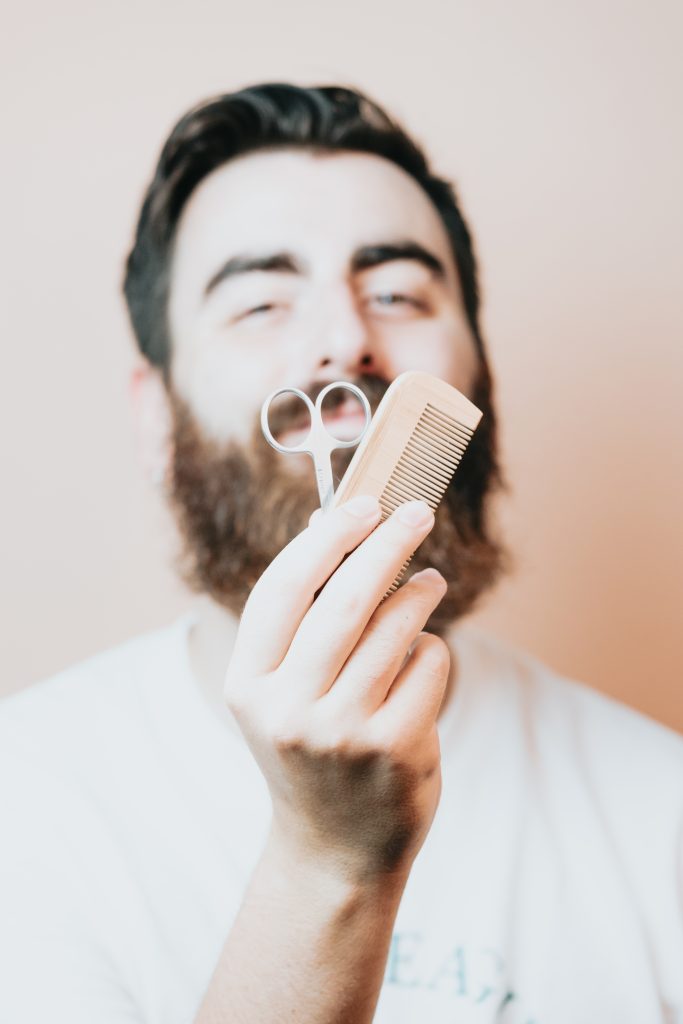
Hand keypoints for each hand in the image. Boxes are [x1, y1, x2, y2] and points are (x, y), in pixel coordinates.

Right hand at [224, 495, 450, 884]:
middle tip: (417, 511)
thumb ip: (298, 619)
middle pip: (346, 599)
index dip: (327, 538)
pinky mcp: (396, 750)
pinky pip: (428, 665)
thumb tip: (328, 524)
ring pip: (396, 628)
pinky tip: (422, 659)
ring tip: (430, 582)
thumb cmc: (309, 748)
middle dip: (388, 543)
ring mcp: (343, 733)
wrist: (333, 849)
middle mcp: (288, 708)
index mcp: (248, 684)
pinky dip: (432, 650)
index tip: (363, 504)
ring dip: (420, 592)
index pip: (284, 588)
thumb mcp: (280, 691)